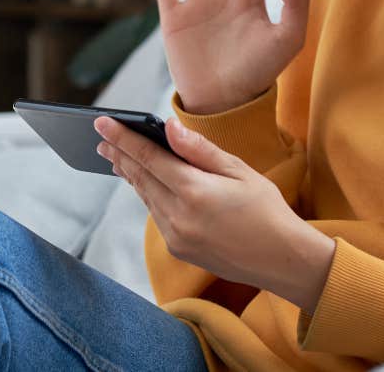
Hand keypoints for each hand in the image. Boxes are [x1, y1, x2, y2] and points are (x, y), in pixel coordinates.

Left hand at [95, 115, 335, 311]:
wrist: (281, 260)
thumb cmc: (267, 210)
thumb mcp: (240, 171)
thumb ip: (200, 150)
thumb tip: (169, 128)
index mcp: (195, 191)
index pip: (149, 158)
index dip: (123, 138)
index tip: (101, 124)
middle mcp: (179, 217)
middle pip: (140, 178)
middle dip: (120, 156)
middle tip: (101, 139)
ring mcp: (176, 237)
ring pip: (146, 198)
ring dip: (132, 176)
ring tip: (119, 159)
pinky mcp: (179, 250)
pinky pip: (158, 216)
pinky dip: (150, 197)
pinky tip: (149, 186)